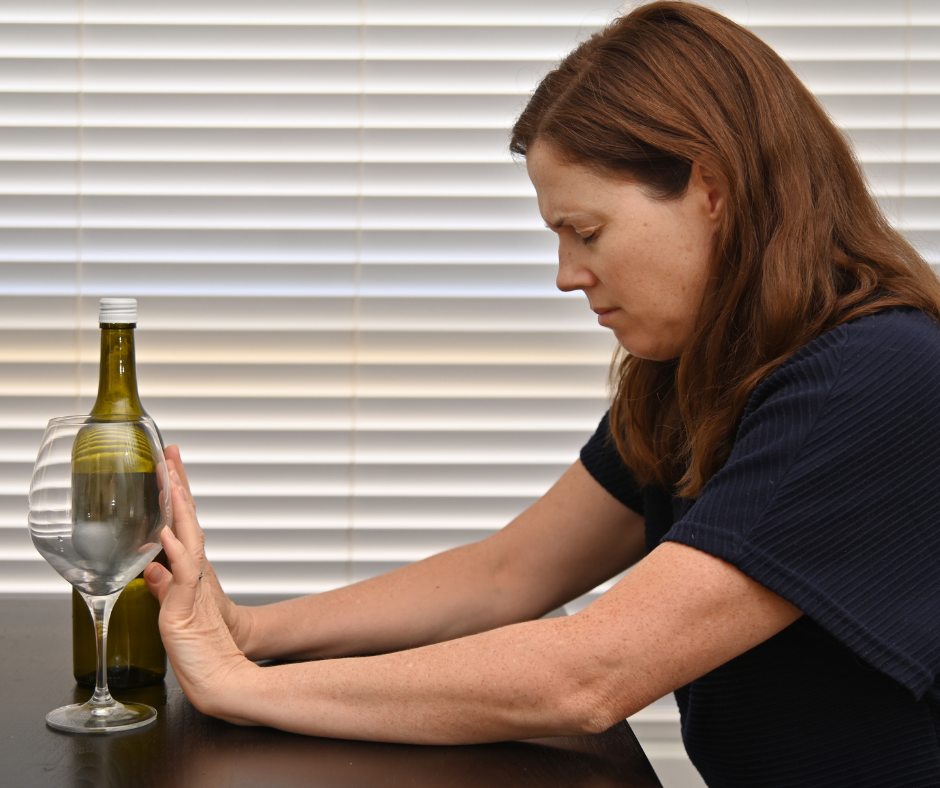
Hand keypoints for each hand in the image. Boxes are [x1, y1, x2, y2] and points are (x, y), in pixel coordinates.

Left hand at [150, 446, 254, 651]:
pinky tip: (165, 533)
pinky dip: (175, 550)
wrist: (220, 671)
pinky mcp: (188, 602)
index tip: (168, 462)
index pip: (181, 521)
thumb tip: (147, 566)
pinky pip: (183, 572)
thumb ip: (161, 584)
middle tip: (170, 453)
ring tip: (169, 480)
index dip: (175, 491)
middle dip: (178, 484)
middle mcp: (195, 568)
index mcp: (189, 567)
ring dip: (178, 508)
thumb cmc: (201, 641)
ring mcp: (193, 583)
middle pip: (187, 518)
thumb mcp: (172, 608)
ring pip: (187, 537)